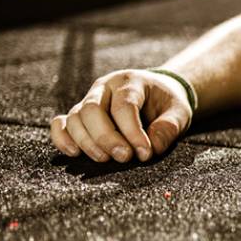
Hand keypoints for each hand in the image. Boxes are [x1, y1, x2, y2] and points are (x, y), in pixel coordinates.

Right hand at [50, 69, 192, 163]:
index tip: (145, 153)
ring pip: (75, 118)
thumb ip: (169, 128)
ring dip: (86, 142)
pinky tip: (74, 153)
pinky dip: (62, 138)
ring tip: (105, 159)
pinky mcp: (79, 115)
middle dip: (106, 137)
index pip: (125, 106)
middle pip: (92, 110)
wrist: (157, 93)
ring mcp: (88, 100)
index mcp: (130, 81)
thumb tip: (151, 149)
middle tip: (124, 158)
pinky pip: (61, 123)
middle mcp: (104, 87)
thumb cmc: (167, 104)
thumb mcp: (179, 112)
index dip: (133, 132)